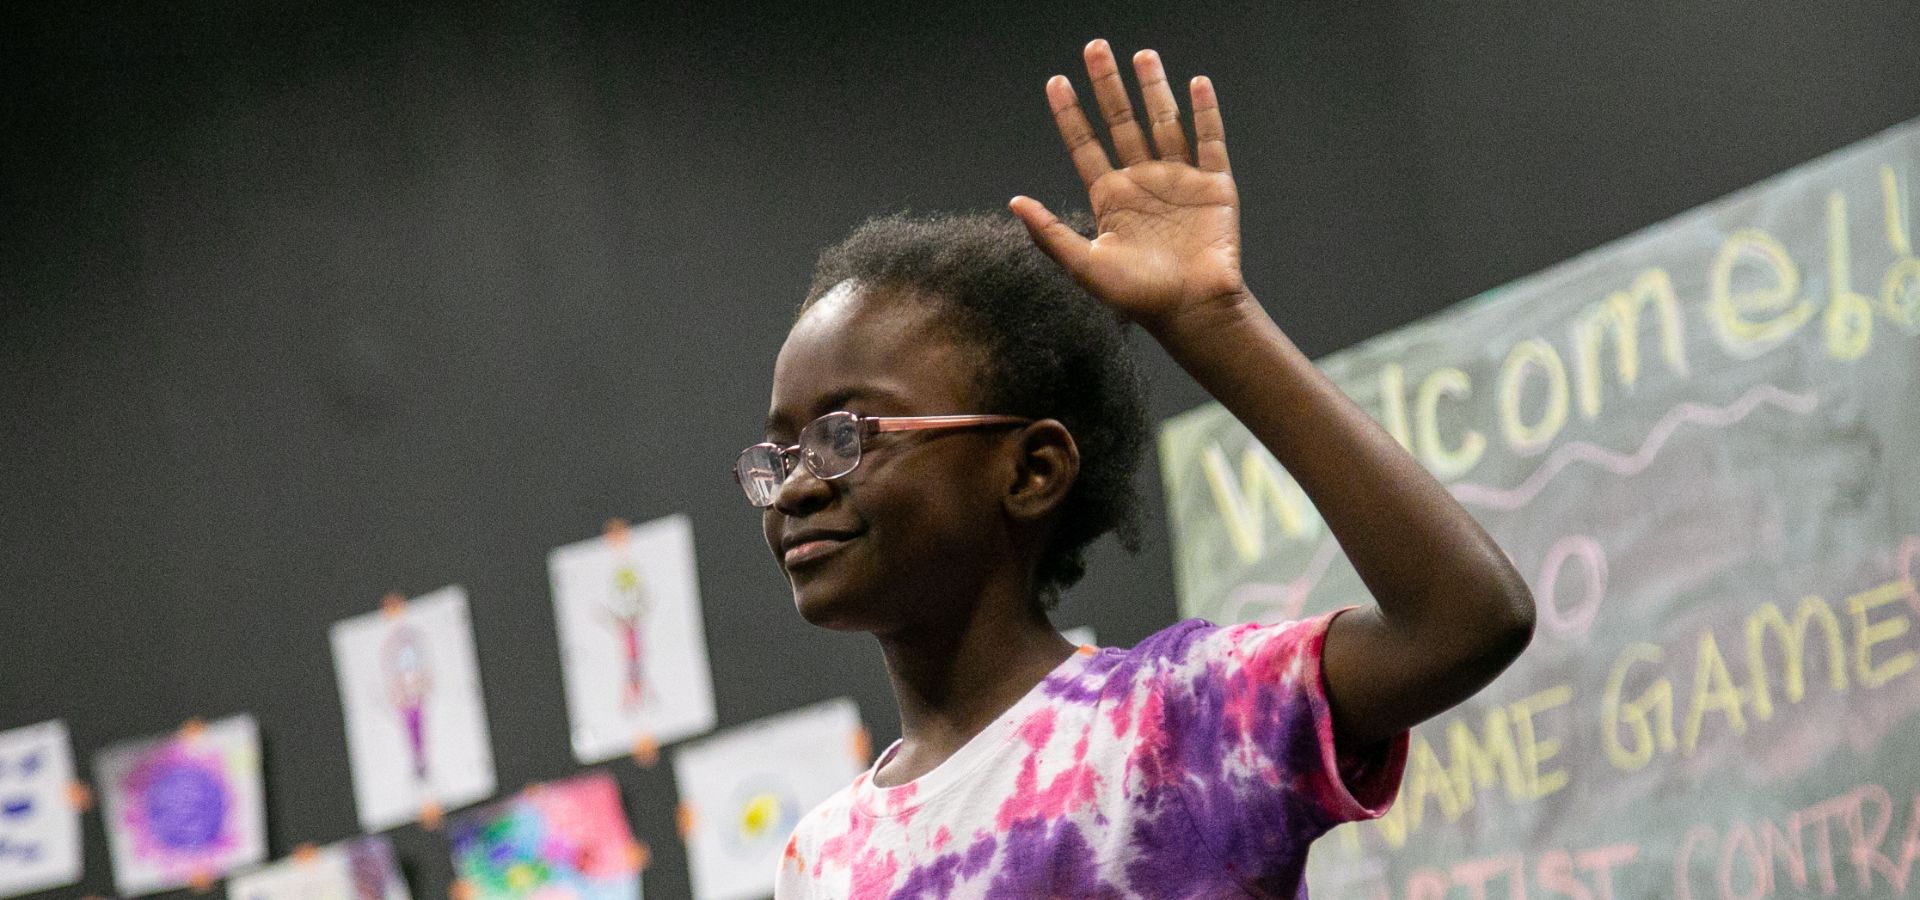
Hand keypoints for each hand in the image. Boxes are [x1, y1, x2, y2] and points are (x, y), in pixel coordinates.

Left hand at [1010, 40, 1247, 331]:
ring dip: (1153, 89)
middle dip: (1108, 85)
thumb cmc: (1138, 296)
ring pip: (1163, 122)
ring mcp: (1179, 180)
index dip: (1070, 114)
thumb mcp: (1085, 265)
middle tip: (1095, 47)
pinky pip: (1208, 140)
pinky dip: (1204, 112)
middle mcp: (1143, 182)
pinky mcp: (1214, 185)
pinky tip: (1196, 83)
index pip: (1085, 145)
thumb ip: (1050, 233)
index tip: (1057, 82)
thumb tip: (1015, 202)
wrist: (1192, 310)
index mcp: (1111, 198)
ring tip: (1141, 55)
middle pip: (1121, 122)